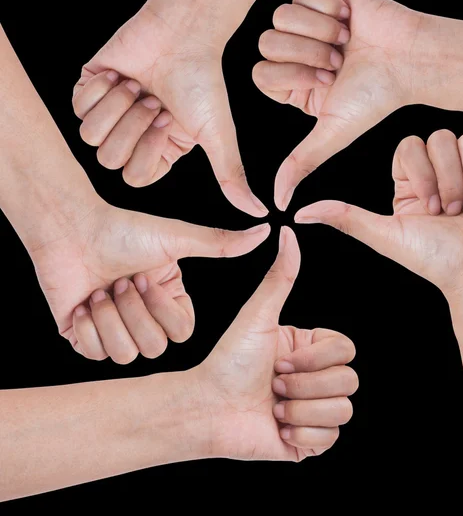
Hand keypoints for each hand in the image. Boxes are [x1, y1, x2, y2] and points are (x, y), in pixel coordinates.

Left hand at [30, 198, 269, 363]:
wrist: (71, 231)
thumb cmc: (123, 231)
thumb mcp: (177, 239)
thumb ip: (222, 243)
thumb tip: (267, 230)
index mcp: (169, 300)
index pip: (182, 332)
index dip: (163, 310)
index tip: (145, 277)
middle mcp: (146, 318)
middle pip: (155, 348)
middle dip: (134, 311)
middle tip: (120, 280)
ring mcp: (116, 330)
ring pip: (125, 355)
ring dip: (110, 318)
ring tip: (100, 290)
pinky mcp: (86, 339)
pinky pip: (96, 354)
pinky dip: (89, 327)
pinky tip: (83, 302)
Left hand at [72, 7, 267, 217]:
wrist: (183, 35)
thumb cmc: (203, 84)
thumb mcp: (218, 136)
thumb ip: (232, 178)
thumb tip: (259, 213)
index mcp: (159, 151)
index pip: (135, 177)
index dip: (147, 151)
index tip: (167, 121)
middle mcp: (133, 136)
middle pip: (109, 159)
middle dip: (132, 126)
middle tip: (153, 100)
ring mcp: (110, 113)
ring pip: (90, 135)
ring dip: (117, 107)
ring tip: (137, 86)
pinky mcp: (90, 89)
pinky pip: (78, 107)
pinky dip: (101, 89)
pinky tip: (121, 75)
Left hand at [174, 227, 354, 460]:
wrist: (208, 408)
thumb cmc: (229, 360)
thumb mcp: (258, 315)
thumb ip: (279, 276)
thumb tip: (288, 233)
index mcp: (310, 348)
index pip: (346, 349)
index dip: (316, 357)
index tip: (281, 359)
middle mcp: (316, 377)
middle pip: (349, 380)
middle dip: (306, 384)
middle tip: (274, 383)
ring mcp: (314, 409)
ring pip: (343, 410)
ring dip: (301, 408)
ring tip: (274, 405)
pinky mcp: (309, 441)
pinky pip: (330, 440)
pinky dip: (301, 434)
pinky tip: (277, 426)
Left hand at [253, 0, 423, 209]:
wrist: (410, 59)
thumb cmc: (374, 98)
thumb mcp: (331, 134)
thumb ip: (300, 164)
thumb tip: (277, 202)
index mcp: (292, 84)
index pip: (260, 72)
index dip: (291, 74)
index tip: (326, 80)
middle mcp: (295, 54)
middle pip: (266, 41)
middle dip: (306, 52)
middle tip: (338, 61)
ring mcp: (308, 23)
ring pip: (280, 14)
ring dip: (319, 31)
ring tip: (346, 42)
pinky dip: (328, 8)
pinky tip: (350, 21)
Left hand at [294, 131, 462, 295]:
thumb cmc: (431, 259)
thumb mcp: (383, 234)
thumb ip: (344, 216)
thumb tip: (299, 212)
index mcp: (413, 180)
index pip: (410, 144)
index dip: (419, 171)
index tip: (427, 207)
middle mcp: (442, 170)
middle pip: (441, 137)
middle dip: (446, 179)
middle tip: (449, 213)